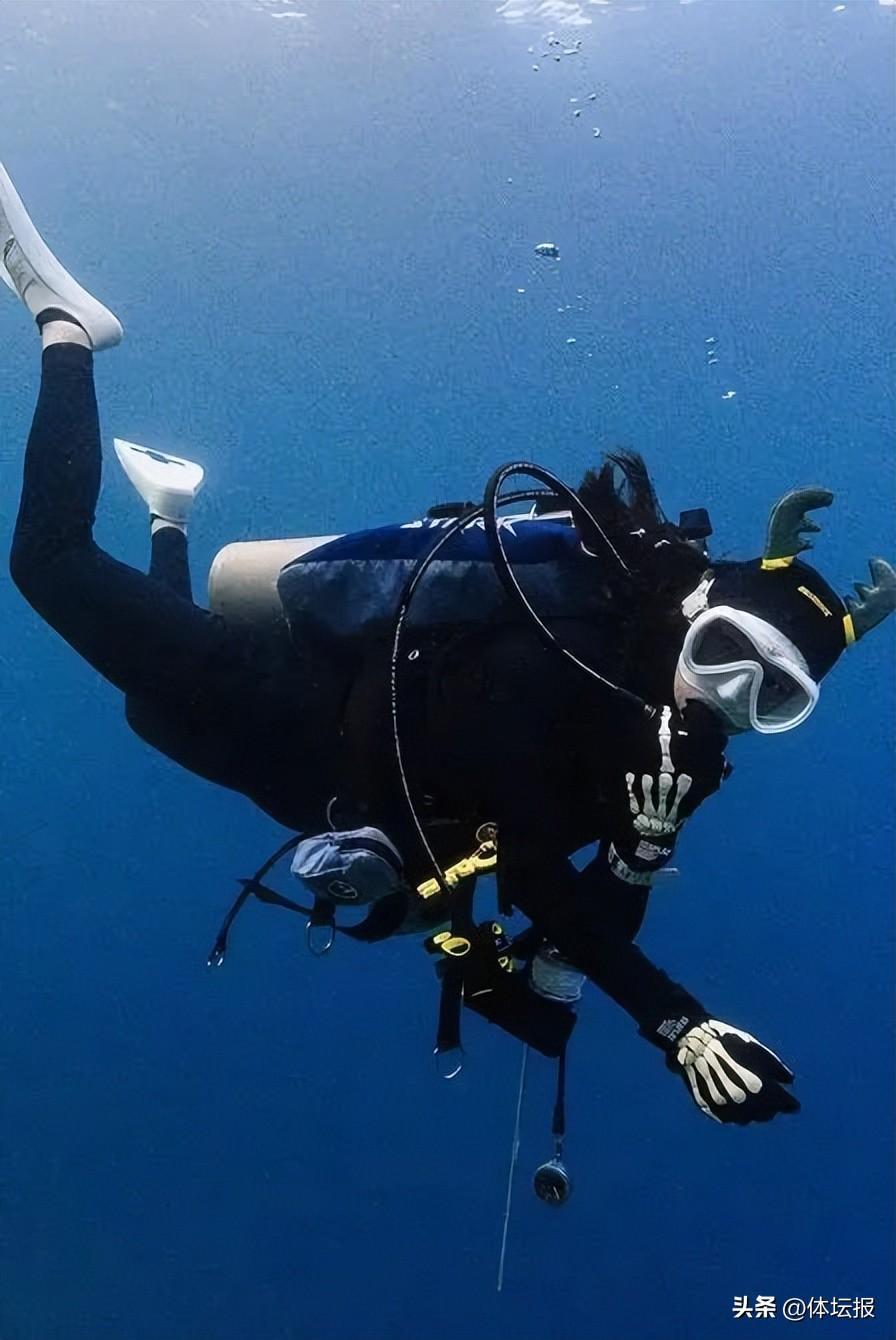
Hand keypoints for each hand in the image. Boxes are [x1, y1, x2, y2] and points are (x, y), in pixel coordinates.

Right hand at [667, 1018, 799, 1124]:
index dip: (789, 1104)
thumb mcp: (756, 1048)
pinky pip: (729, 1117)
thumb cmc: (727, 1041)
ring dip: (754, 1112)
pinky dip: (736, 1113)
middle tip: (773, 1101)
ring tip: (755, 1101)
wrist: (692, 1041)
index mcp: (757, 1085)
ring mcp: (724, 1106)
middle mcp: (742, 1100)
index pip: (782, 1103)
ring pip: (747, 1119)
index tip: (793, 1105)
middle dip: (772, 1107)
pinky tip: (737, 1102)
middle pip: (765, 1114)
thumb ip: (775, 1067)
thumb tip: (790, 1081)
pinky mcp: (709, 1108)